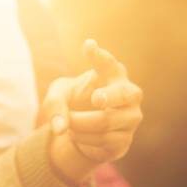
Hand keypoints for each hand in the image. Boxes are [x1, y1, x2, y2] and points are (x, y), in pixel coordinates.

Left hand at [42, 39, 143, 184]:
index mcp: (114, 75)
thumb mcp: (58, 97)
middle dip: (110, 96)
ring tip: (70, 122)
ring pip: (104, 122)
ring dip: (79, 125)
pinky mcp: (125, 141)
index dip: (100, 57)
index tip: (88, 45)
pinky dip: (83, 139)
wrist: (80, 132)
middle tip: (96, 98)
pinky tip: (77, 135)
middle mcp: (130, 95)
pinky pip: (102, 141)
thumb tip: (59, 128)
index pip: (109, 64)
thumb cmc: (74, 103)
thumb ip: (54, 104)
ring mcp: (131, 118)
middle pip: (123, 94)